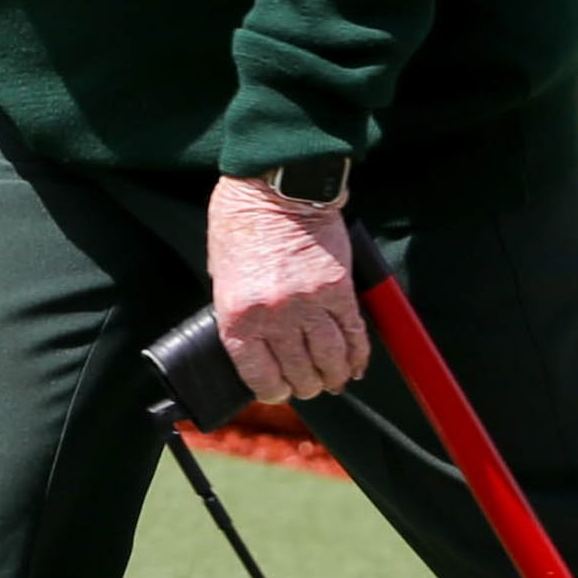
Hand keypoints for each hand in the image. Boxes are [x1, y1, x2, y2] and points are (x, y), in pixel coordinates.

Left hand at [207, 176, 370, 405]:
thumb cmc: (241, 221)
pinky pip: (354, 333)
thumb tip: (255, 342)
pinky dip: (358, 354)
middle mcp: (274, 317)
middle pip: (298, 373)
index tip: (280, 392)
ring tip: (334, 380)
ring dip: (334, 376)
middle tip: (310, 386)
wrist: (276, 185)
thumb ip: (236, 309)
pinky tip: (356, 365)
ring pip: (329, 359)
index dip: (274, 392)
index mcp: (238, 317)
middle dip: (306, 386)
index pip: (260, 376)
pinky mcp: (338, 288)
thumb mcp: (220, 272)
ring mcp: (309, 304)